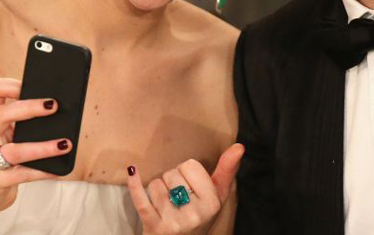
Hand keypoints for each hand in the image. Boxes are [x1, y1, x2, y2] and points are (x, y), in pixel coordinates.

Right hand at [0, 78, 72, 231]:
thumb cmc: (0, 157)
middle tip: (54, 106)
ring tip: (65, 144)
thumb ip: (21, 121)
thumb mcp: (4, 134)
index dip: (13, 84)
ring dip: (44, 147)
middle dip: (29, 108)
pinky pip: (21, 175)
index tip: (34, 85)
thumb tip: (57, 108)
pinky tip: (56, 170)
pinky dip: (42, 171)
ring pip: (15, 150)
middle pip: (2, 114)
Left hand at [127, 143, 243, 234]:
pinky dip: (135, 185)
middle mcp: (194, 214)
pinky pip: (141, 199)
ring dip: (157, 190)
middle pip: (172, 173)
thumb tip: (240, 146)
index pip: (190, 165)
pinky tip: (133, 171)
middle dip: (172, 181)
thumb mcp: (217, 196)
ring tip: (167, 204)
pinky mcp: (154, 227)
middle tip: (178, 198)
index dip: (187, 172)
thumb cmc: (199, 216)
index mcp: (212, 203)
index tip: (191, 186)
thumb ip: (227, 170)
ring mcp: (173, 222)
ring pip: (156, 184)